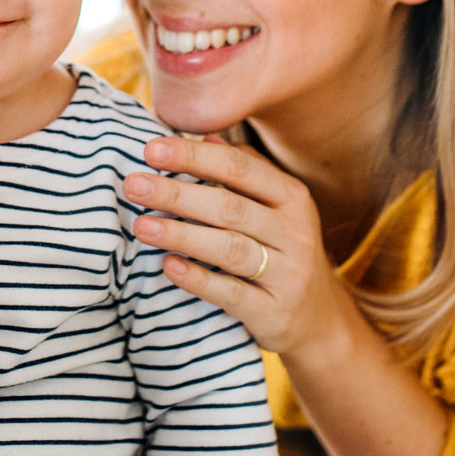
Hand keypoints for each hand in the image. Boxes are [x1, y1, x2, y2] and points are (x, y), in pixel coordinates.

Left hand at [121, 136, 357, 357]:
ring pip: (230, 248)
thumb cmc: (284, 251)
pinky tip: (169, 265)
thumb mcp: (277, 208)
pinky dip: (198, 279)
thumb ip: (245, 171)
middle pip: (230, 207)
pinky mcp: (274, 312)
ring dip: (182, 234)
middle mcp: (295, 232)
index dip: (194, 156)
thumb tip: (205, 136)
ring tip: (142, 225)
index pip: (240, 168)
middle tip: (134, 186)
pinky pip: (232, 293)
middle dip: (178, 194)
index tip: (152, 150)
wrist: (320, 319)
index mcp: (293, 197)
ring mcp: (288, 274)